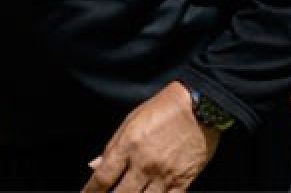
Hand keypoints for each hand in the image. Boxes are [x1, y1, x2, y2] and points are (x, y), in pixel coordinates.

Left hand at [82, 82, 220, 192]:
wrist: (199, 106)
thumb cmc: (163, 109)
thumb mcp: (132, 120)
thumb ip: (112, 146)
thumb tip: (94, 165)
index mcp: (128, 145)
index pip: (103, 177)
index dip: (91, 191)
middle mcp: (144, 163)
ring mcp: (164, 174)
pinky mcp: (183, 181)